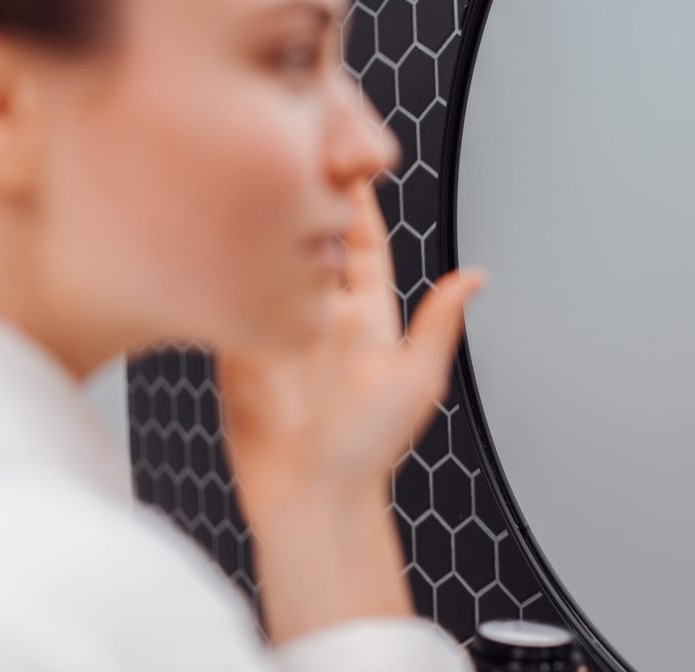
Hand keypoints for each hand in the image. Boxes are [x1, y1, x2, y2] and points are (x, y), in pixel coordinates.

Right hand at [217, 181, 484, 518]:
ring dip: (263, 222)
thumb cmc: (369, 448)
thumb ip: (440, 323)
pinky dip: (224, 264)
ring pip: (268, 257)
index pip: (362, 242)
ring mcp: (276, 325)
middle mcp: (322, 313)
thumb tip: (478, 277)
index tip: (350, 159)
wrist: (310, 496)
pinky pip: (229, 294)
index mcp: (367, 316)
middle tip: (297, 152)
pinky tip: (216, 232)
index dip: (356, 202)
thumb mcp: (416, 379)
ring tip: (257, 179)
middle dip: (306, 195)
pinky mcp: (236, 345)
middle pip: (311, 238)